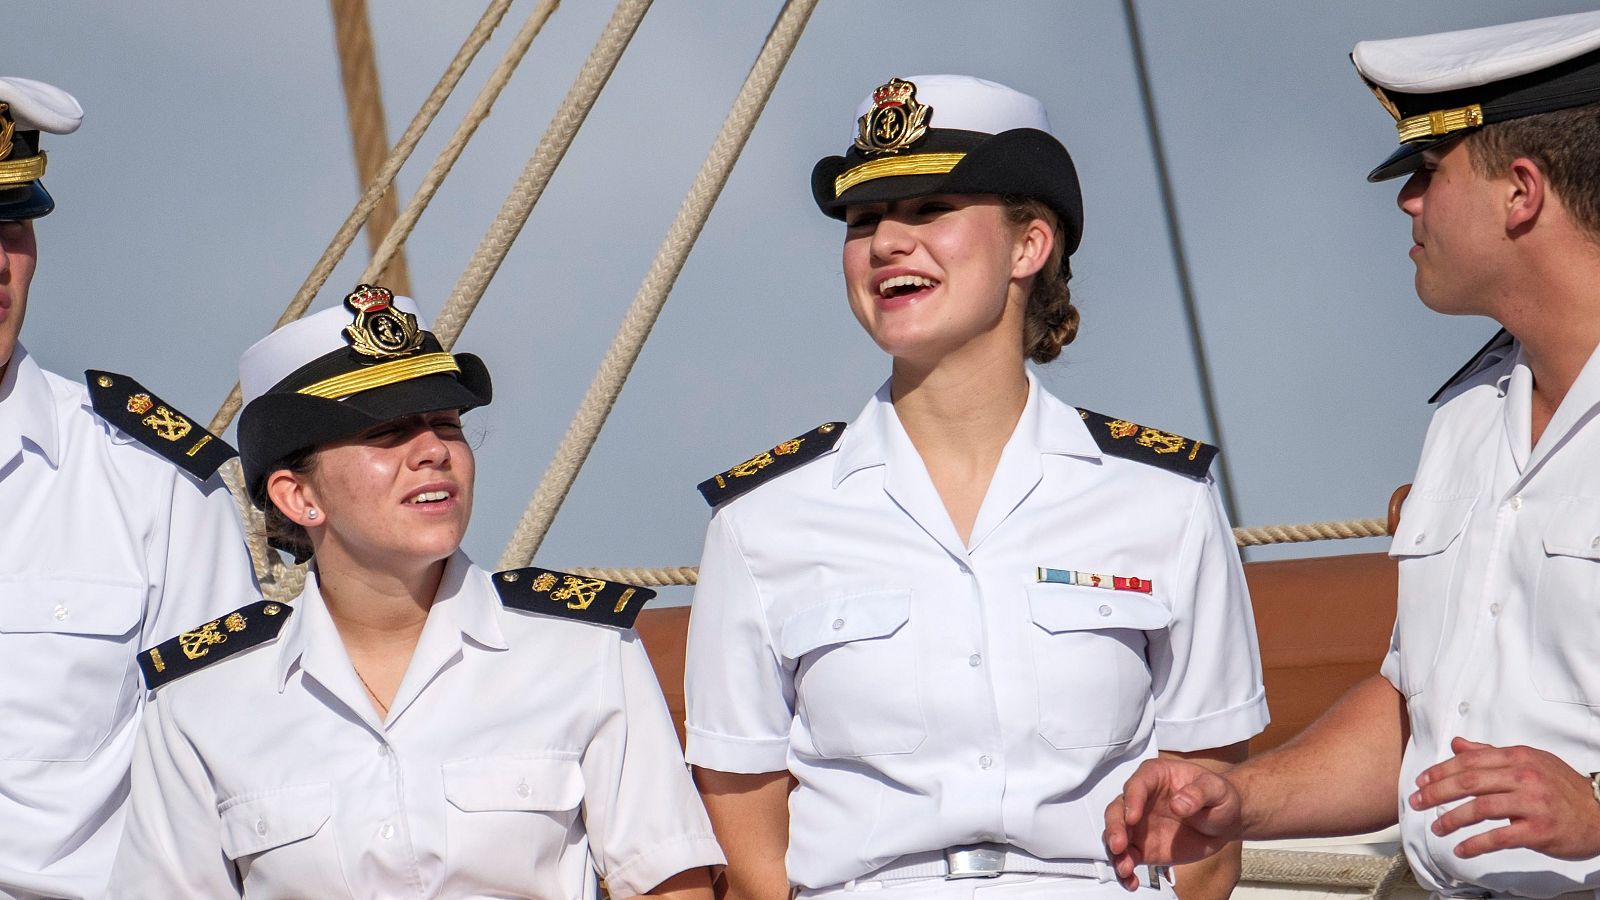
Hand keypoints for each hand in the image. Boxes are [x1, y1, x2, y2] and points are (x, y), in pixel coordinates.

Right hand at [1103, 758, 1244, 890]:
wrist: (1224, 820)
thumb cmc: (1217, 796)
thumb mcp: (1215, 789)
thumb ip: (1198, 793)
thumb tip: (1179, 804)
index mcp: (1155, 777)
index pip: (1136, 785)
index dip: (1131, 801)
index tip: (1133, 818)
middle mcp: (1140, 800)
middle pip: (1117, 810)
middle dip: (1115, 828)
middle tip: (1119, 845)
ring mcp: (1139, 825)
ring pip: (1116, 835)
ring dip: (1116, 852)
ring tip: (1125, 868)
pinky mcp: (1143, 847)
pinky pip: (1127, 858)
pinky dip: (1125, 871)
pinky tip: (1130, 880)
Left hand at [1411, 736, 1599, 859]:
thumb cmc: (1562, 788)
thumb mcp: (1530, 761)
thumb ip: (1491, 753)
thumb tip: (1458, 744)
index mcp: (1518, 757)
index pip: (1470, 761)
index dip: (1441, 771)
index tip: (1421, 781)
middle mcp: (1524, 776)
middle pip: (1470, 782)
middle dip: (1437, 793)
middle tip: (1417, 802)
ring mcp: (1533, 803)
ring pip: (1481, 808)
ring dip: (1452, 819)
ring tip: (1436, 827)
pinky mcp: (1540, 830)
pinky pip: (1500, 837)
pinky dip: (1476, 843)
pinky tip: (1461, 848)